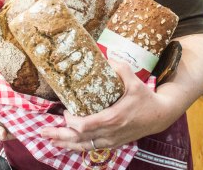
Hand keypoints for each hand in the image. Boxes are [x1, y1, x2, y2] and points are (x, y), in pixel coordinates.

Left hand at [40, 60, 175, 150]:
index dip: (71, 121)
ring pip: (83, 146)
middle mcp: (110, 132)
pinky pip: (91, 148)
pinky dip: (76, 147)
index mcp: (113, 117)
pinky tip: (66, 144)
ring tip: (49, 139)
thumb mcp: (135, 81)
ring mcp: (111, 140)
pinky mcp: (113, 143)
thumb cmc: (146, 98)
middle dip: (59, 135)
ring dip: (65, 144)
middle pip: (79, 139)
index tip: (64, 112)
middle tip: (42, 131)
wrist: (160, 116)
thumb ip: (121, 68)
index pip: (85, 125)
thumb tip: (107, 54)